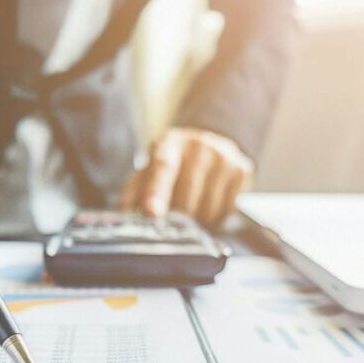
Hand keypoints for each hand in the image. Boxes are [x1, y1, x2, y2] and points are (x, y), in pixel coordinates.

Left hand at [120, 127, 253, 225]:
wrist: (209, 141)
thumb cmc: (173, 162)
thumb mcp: (148, 169)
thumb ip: (133, 193)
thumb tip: (121, 219)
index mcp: (169, 143)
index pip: (162, 168)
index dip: (156, 193)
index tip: (151, 213)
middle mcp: (198, 147)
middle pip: (187, 196)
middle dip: (177, 218)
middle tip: (172, 221)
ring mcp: (224, 156)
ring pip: (209, 209)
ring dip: (197, 222)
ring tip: (191, 211)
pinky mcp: (242, 169)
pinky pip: (227, 210)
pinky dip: (216, 218)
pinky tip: (209, 205)